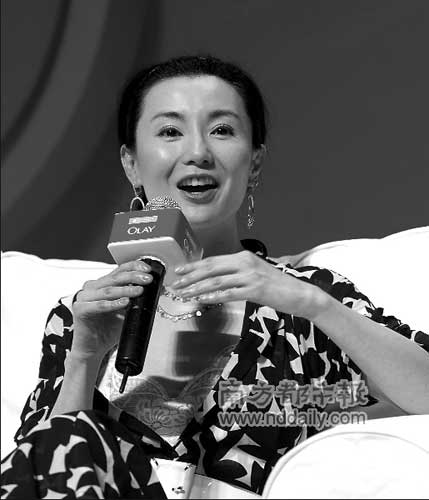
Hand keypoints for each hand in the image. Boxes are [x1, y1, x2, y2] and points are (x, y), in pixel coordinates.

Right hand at [71, 260, 152, 359]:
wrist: (94, 348)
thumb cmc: (109, 328)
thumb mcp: (128, 311)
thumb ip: (138, 299)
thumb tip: (159, 289)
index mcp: (104, 283)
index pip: (120, 270)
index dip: (134, 267)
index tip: (148, 270)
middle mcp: (93, 287)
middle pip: (115, 278)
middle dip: (133, 277)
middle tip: (148, 279)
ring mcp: (84, 297)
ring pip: (108, 290)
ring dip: (126, 290)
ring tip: (139, 290)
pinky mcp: (80, 310)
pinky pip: (99, 305)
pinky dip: (113, 304)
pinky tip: (124, 302)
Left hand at [171, 250, 326, 319]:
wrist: (300, 294)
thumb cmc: (277, 286)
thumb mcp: (255, 273)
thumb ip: (237, 274)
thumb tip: (215, 280)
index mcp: (243, 257)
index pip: (213, 260)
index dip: (194, 266)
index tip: (179, 271)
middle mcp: (245, 262)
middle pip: (211, 268)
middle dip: (190, 277)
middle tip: (175, 284)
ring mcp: (250, 275)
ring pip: (217, 281)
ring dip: (197, 288)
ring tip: (184, 295)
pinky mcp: (255, 289)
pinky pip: (229, 293)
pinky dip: (214, 296)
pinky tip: (202, 300)